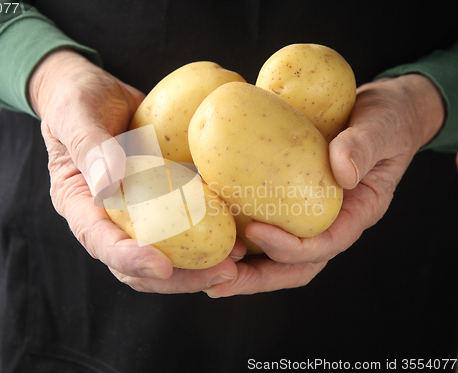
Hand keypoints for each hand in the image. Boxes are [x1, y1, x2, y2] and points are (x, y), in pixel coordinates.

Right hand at [29, 49, 241, 292]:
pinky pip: (184, 225)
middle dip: (179, 277)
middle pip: (140, 265)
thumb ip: (89, 147)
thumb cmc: (77, 101)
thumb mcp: (76, 116)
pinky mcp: (161, 200)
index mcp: (81, 206)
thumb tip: (110, 185)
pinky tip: (238, 235)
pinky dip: (209, 235)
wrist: (95, 93)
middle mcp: (110, 218)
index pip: (102, 243)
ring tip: (236, 263)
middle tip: (221, 273)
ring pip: (167, 253)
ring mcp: (138, 212)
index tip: (163, 267)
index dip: (131, 260)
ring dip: (200, 266)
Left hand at [205, 74, 445, 296]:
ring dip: (242, 266)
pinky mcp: (287, 201)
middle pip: (293, 266)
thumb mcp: (381, 129)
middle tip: (219, 281)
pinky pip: (263, 223)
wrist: (376, 115)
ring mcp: (306, 216)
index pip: (323, 246)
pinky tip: (209, 227)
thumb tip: (342, 171)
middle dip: (256, 278)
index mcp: (356, 215)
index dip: (290, 247)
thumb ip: (364, 147)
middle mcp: (328, 223)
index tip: (256, 229)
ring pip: (274, 255)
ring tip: (208, 266)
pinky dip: (236, 233)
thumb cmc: (384, 123)